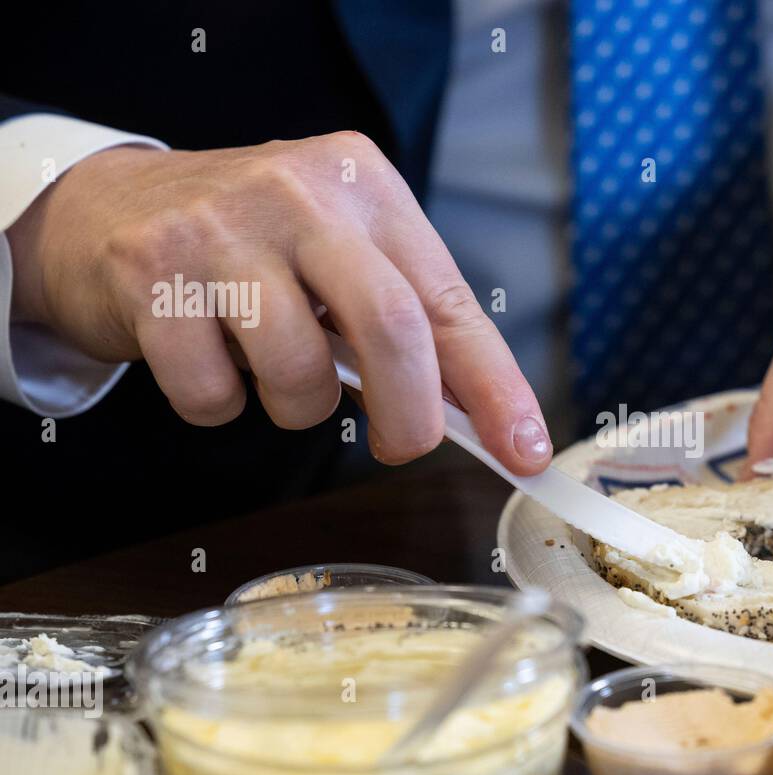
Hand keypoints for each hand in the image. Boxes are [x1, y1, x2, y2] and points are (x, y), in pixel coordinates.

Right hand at [5, 134, 551, 470]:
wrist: (107, 209)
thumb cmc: (252, 247)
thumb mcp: (341, 256)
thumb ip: (407, 320)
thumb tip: (480, 416)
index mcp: (365, 187)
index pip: (450, 302)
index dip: (495, 386)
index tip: (525, 451)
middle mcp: (299, 194)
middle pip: (391, 326)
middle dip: (409, 413)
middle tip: (402, 446)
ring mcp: (220, 231)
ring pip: (298, 371)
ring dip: (297, 408)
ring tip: (272, 369)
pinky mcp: (151, 276)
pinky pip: (212, 394)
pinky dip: (219, 406)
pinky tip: (207, 359)